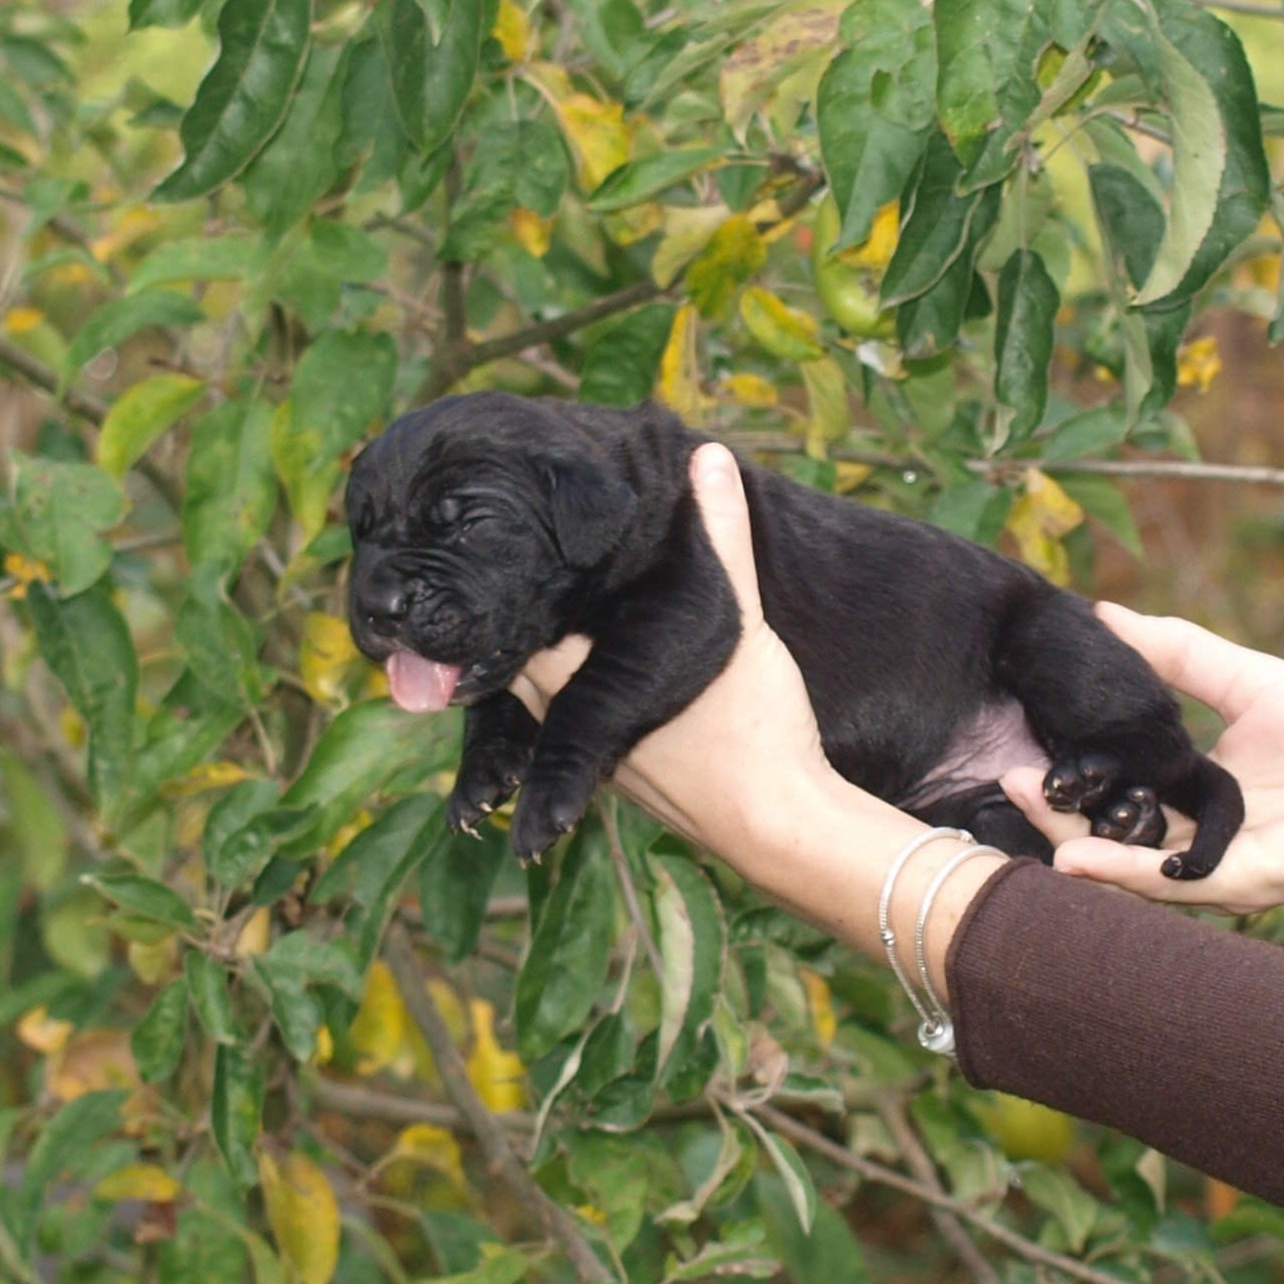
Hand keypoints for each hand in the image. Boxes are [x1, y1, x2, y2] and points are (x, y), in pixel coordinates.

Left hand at [513, 444, 1006, 987]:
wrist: (779, 826)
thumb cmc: (752, 727)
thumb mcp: (738, 618)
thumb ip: (720, 537)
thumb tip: (706, 458)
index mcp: (576, 679)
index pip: (508, 628)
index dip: (505, 589)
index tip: (506, 550)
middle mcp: (568, 723)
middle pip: (520, 663)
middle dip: (528, 620)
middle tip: (539, 570)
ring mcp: (597, 757)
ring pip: (549, 700)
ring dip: (554, 661)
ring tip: (570, 612)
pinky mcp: (626, 778)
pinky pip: (584, 730)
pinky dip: (586, 695)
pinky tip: (614, 673)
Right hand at [1002, 603, 1283, 911]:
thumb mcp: (1243, 678)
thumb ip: (1175, 652)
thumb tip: (1105, 612)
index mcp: (1192, 794)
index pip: (1115, 791)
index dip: (1070, 774)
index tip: (1023, 744)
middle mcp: (1194, 837)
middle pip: (1106, 832)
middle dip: (1053, 811)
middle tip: (1010, 777)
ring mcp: (1213, 865)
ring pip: (1123, 864)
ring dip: (1068, 839)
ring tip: (1023, 796)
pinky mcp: (1240, 882)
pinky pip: (1168, 882)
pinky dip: (1119, 871)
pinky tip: (1074, 856)